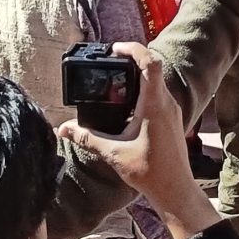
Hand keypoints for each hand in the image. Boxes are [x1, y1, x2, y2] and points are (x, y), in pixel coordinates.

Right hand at [54, 42, 211, 237]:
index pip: (150, 62)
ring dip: (137, 77)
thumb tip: (63, 128)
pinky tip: (126, 106)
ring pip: (156, 82)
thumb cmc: (149, 171)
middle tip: (110, 61)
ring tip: (115, 81)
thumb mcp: (113, 152)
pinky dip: (142, 92)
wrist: (175, 190)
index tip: (115, 49)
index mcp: (155, 104)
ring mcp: (171, 110)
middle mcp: (167, 102)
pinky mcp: (172, 119)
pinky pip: (158, 96)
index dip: (133, 49)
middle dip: (131, 60)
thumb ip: (87, 138)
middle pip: (152, 68)